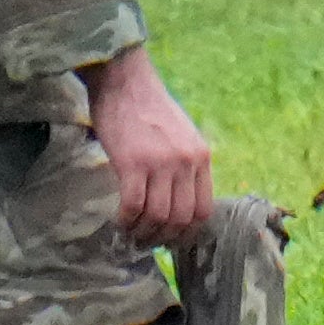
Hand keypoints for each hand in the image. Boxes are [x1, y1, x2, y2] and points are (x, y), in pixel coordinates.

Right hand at [85, 43, 215, 247]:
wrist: (125, 82)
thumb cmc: (149, 108)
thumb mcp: (182, 136)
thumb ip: (186, 164)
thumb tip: (179, 199)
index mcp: (202, 158)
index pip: (203, 210)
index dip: (187, 232)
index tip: (171, 239)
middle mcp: (187, 162)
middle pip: (182, 218)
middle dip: (164, 238)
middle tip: (147, 242)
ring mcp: (161, 163)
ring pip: (158, 216)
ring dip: (143, 232)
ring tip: (131, 233)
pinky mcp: (133, 162)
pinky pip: (133, 205)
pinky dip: (126, 220)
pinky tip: (119, 221)